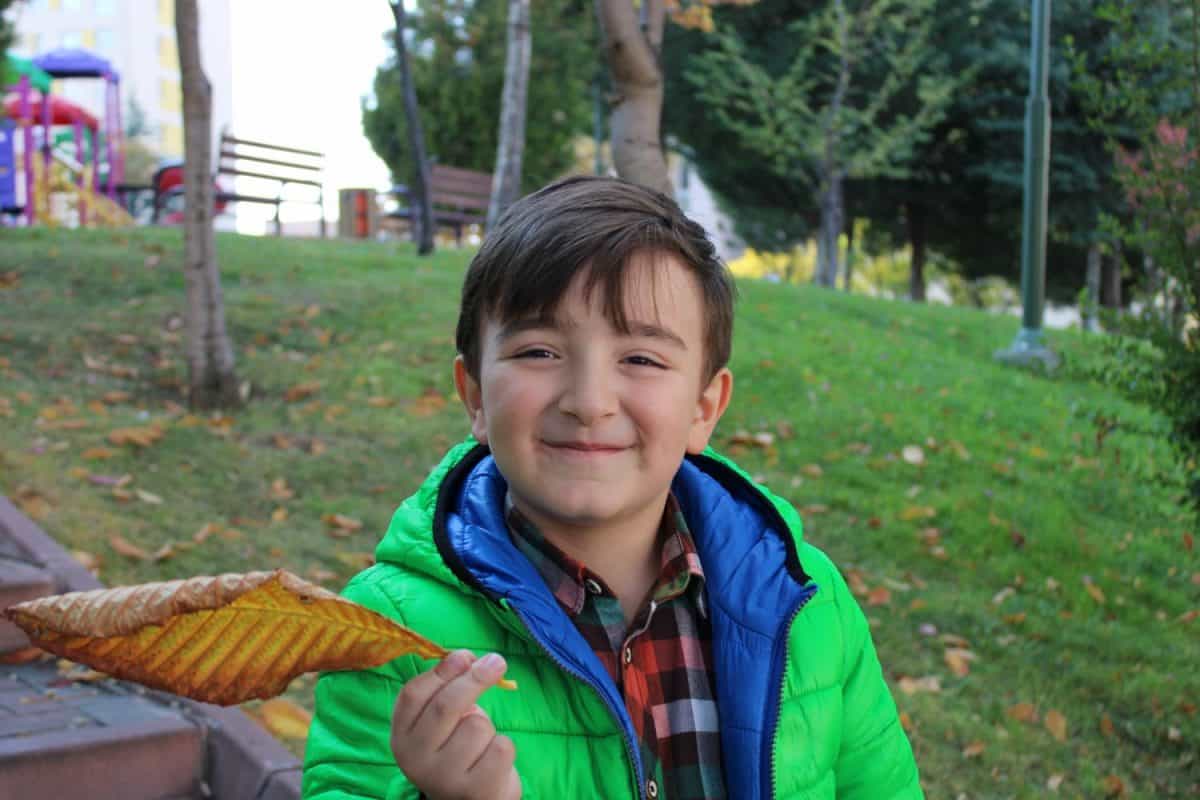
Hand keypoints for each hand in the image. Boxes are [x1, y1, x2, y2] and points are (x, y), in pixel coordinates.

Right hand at [391, 650, 520, 799]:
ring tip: (481, 743)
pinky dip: (503, 747)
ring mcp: (444, 778)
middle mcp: (416, 760)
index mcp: (402, 737)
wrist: (472, 799)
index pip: (413, 694)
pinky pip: (500, 747)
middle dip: (475, 678)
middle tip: (497, 662)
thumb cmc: (459, 748)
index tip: (466, 655)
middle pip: (446, 705)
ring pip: (477, 726)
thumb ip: (448, 689)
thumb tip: (468, 658)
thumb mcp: (444, 720)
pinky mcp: (474, 791)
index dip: (442, 670)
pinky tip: (491, 760)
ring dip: (488, 726)